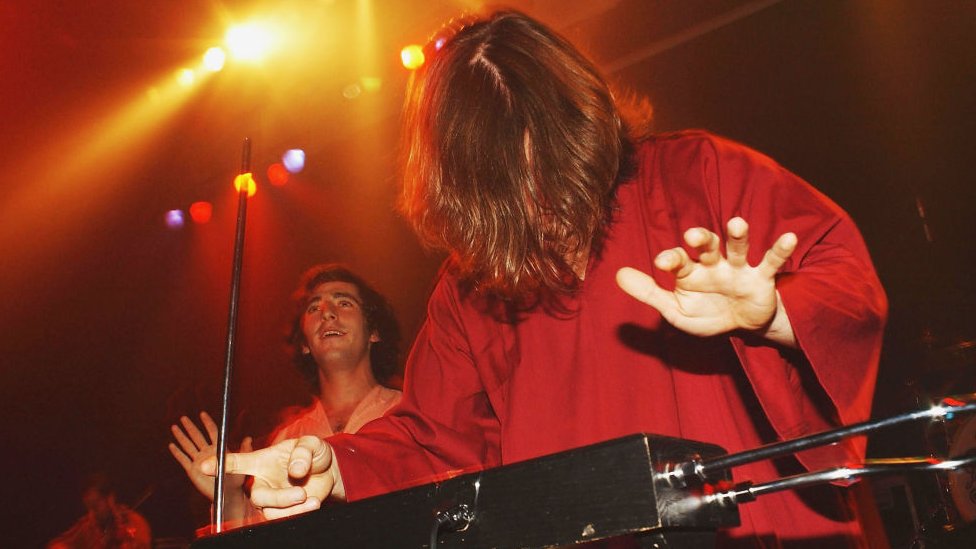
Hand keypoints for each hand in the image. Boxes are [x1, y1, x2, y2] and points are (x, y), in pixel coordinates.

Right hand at [168, 411, 251, 500]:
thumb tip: (248, 438)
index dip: (207, 423)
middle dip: (191, 427)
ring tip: (174, 427)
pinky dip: (177, 453)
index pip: (212, 432)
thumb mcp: (241, 463)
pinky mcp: (192, 470)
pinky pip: (183, 459)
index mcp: (218, 448)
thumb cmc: (236, 479)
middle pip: (197, 436)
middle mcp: (207, 452)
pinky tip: (171, 446)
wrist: (227, 494)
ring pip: (188, 446)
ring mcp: (199, 460)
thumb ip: (244, 450)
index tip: (202, 413)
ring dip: (181, 437)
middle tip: (184, 417)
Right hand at [202, 435, 344, 519]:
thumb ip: (302, 453)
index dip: (219, 465)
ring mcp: (272, 499)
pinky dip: (300, 513)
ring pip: (270, 512)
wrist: (328, 471)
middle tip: (300, 492)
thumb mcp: (311, 444)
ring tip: (310, 499)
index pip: (236, 463)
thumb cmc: (312, 454)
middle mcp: (262, 482)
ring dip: (291, 508)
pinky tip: (313, 503)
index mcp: (261, 462)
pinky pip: (283, 518)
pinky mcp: (283, 511)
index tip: (204, 466)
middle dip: (279, 498)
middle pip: (258, 497)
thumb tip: (295, 470)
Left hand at [616, 217, 796, 344]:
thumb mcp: (674, 309)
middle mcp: (713, 264)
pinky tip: (789, 237)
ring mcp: (738, 269)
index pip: (677, 259)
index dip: (670, 259)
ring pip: (737, 247)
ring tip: (737, 223)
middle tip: (693, 235)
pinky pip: (772, 262)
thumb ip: (649, 292)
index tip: (661, 263)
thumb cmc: (704, 313)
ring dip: (737, 235)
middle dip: (701, 238)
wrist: (740, 327)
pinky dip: (780, 250)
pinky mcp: (762, 279)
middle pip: (706, 245)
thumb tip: (618, 274)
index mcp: (689, 271)